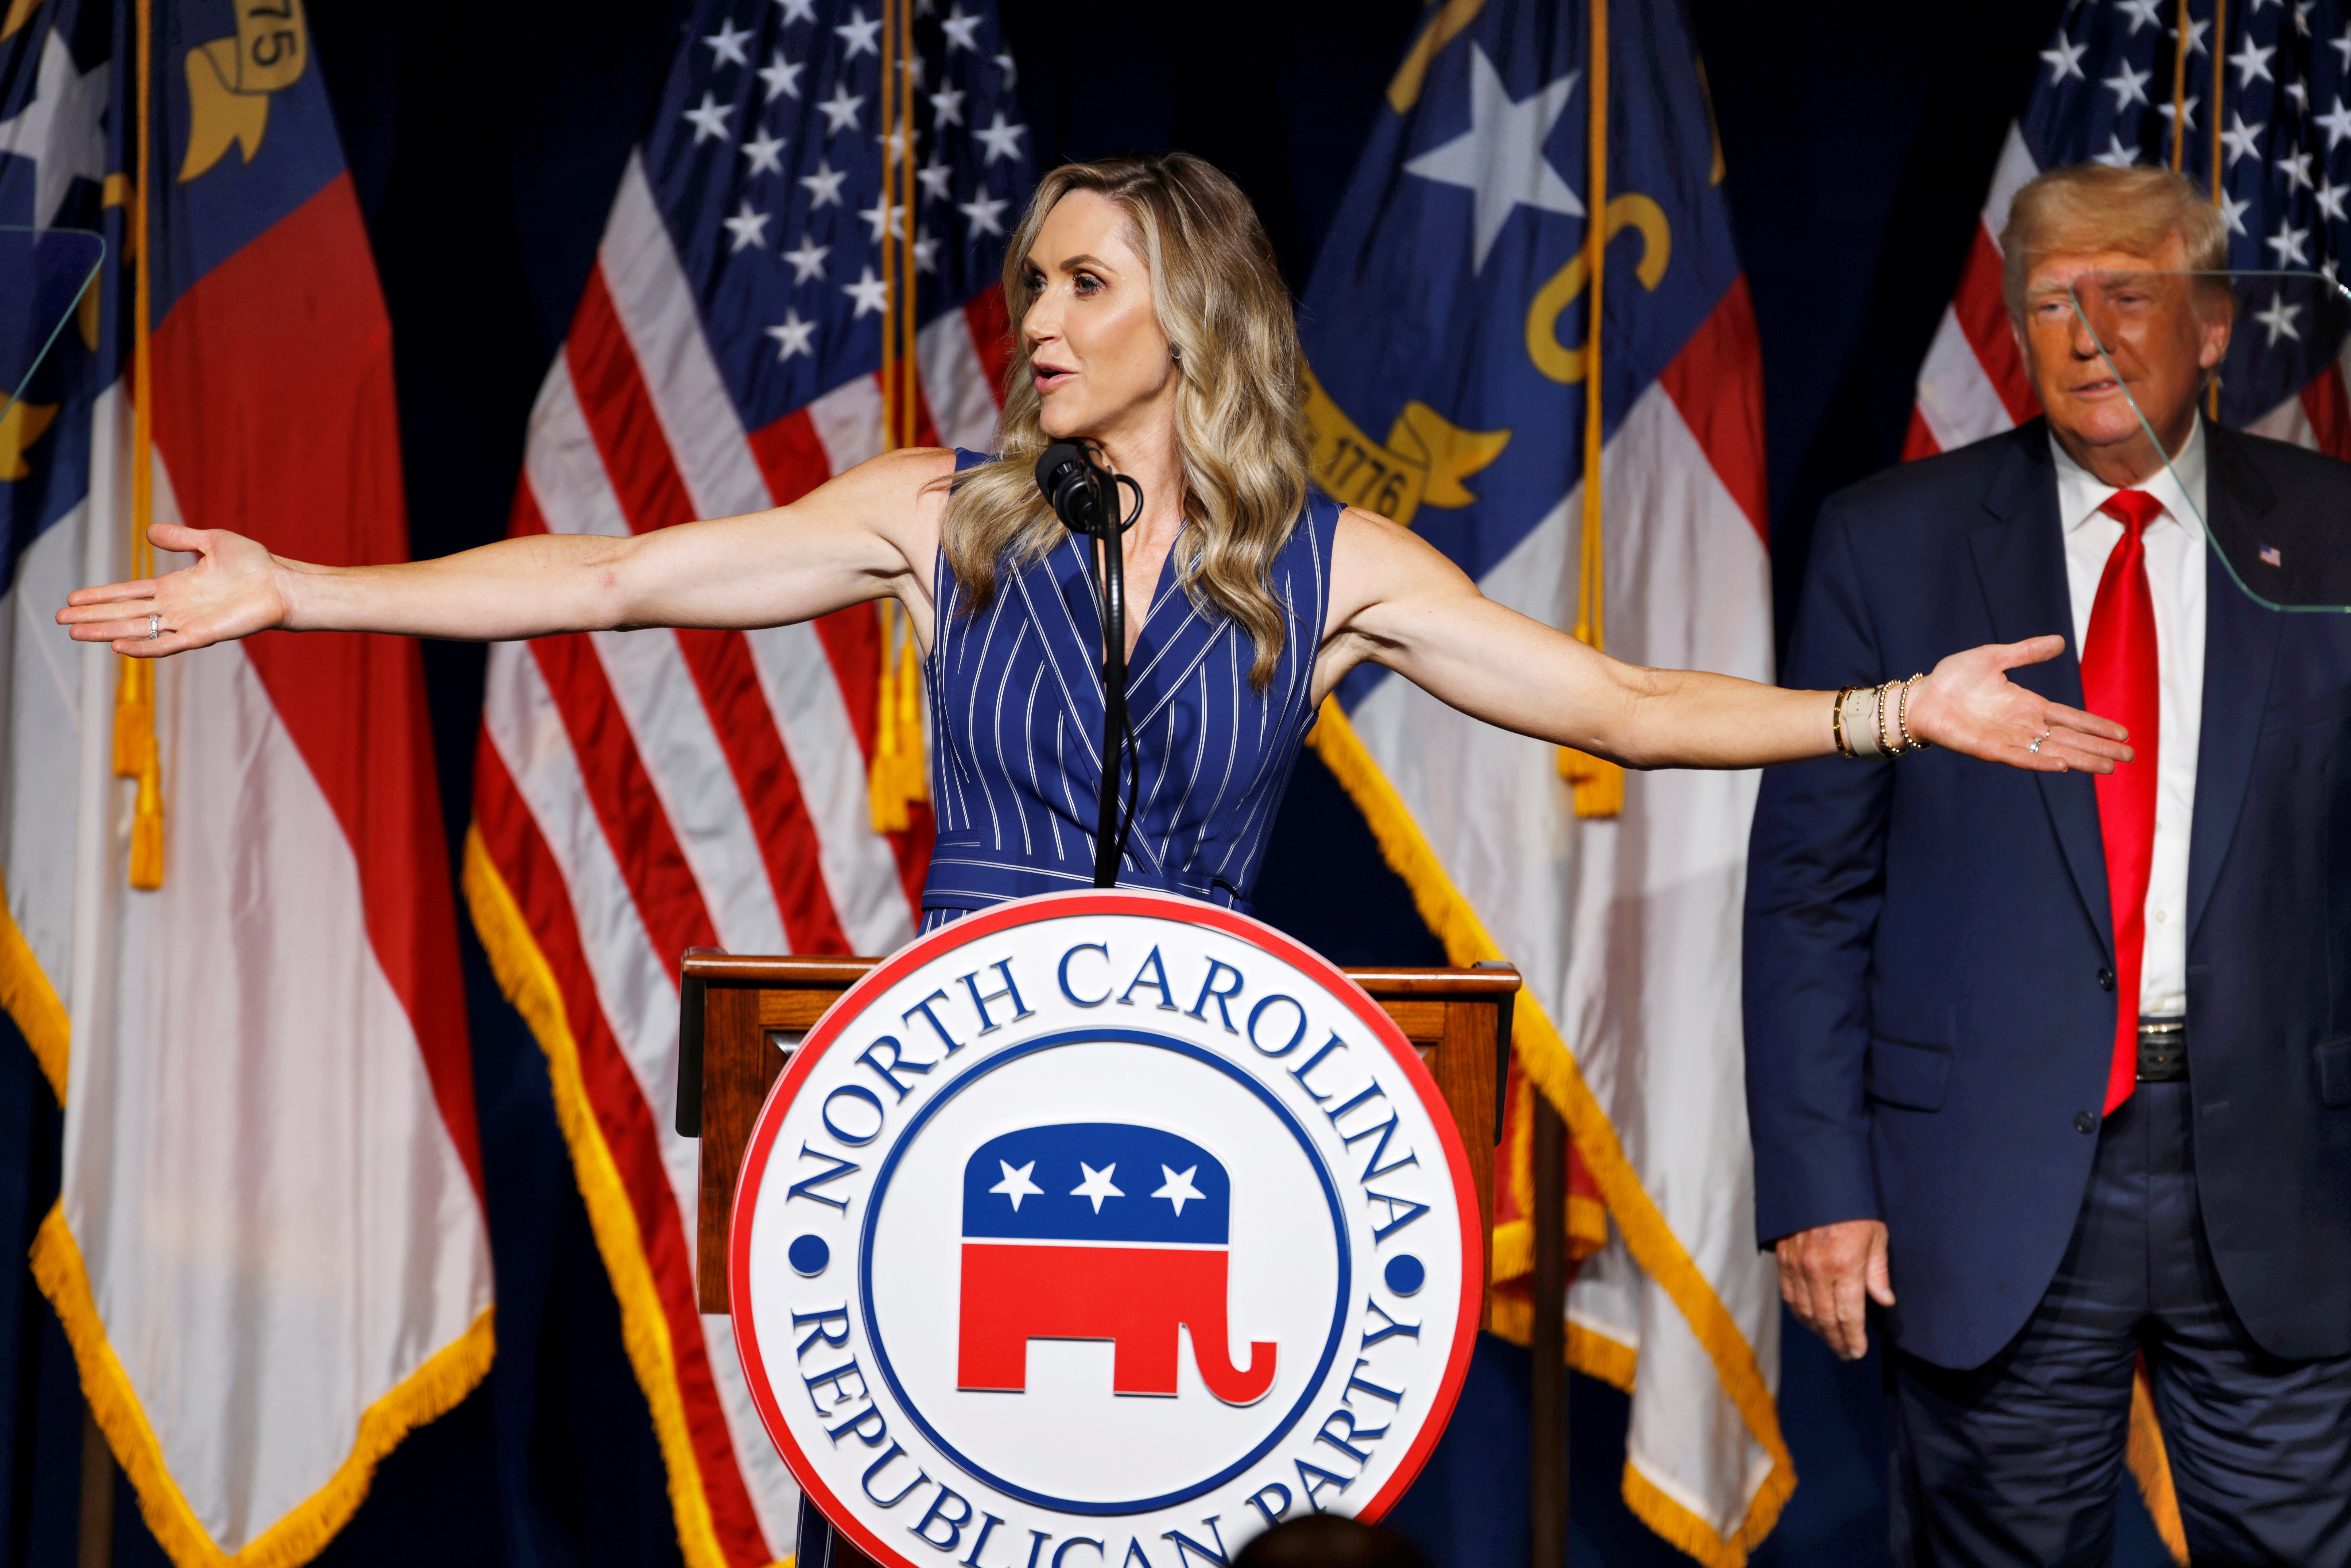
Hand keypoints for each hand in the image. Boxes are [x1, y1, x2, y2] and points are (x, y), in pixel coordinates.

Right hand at [56, 523, 289, 656]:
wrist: (281, 582)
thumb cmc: (253, 564)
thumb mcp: (212, 541)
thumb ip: (181, 538)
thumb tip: (150, 532)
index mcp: (175, 587)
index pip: (129, 593)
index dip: (101, 595)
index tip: (73, 598)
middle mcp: (176, 607)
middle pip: (125, 613)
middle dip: (93, 617)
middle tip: (62, 620)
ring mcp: (187, 622)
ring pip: (138, 630)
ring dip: (107, 632)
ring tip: (76, 633)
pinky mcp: (202, 635)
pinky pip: (166, 644)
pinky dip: (143, 647)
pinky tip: (118, 647)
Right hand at [1776, 1218, 1893, 1360]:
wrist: (1817, 1180)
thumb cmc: (1852, 1208)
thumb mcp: (1876, 1236)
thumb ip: (1878, 1272)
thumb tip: (1884, 1301)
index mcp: (1845, 1265)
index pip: (1848, 1315)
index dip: (1853, 1338)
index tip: (1858, 1350)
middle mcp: (1818, 1270)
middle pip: (1825, 1319)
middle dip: (1837, 1340)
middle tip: (1846, 1353)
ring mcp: (1797, 1265)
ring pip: (1803, 1311)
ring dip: (1817, 1330)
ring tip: (1830, 1339)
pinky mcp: (1783, 1259)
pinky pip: (1788, 1294)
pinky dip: (1798, 1312)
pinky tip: (1809, 1319)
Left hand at [1900, 636, 2131, 773]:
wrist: (1921, 696)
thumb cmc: (1953, 678)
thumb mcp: (1995, 657)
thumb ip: (2027, 652)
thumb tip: (2060, 642)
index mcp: (2027, 705)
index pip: (2071, 717)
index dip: (2096, 725)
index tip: (2123, 733)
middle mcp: (2023, 725)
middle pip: (2070, 739)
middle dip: (2099, 748)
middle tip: (2130, 757)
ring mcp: (2008, 739)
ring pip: (2053, 752)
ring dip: (2080, 759)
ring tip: (2109, 767)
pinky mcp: (1989, 749)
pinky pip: (2020, 758)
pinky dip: (2040, 762)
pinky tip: (2062, 765)